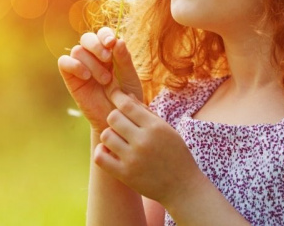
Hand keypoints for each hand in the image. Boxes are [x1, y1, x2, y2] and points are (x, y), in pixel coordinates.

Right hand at [57, 27, 142, 134]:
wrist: (115, 121)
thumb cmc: (126, 100)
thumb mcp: (130, 79)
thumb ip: (124, 60)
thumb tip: (119, 40)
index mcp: (109, 53)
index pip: (102, 34)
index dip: (105, 35)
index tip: (111, 43)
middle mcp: (93, 57)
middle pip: (86, 38)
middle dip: (96, 45)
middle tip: (107, 58)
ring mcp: (80, 67)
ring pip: (78, 51)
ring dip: (92, 63)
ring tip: (105, 80)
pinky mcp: (70, 78)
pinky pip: (64, 62)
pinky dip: (74, 65)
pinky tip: (86, 76)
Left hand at [94, 87, 197, 207]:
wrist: (183, 188)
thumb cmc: (175, 154)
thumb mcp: (166, 129)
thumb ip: (146, 112)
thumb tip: (126, 95)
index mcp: (155, 127)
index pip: (127, 105)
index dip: (117, 96)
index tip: (113, 94)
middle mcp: (143, 141)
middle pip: (113, 117)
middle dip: (115, 118)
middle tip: (121, 124)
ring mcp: (133, 159)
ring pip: (106, 135)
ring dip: (109, 135)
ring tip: (118, 139)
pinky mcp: (125, 175)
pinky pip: (100, 157)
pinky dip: (101, 151)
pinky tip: (109, 151)